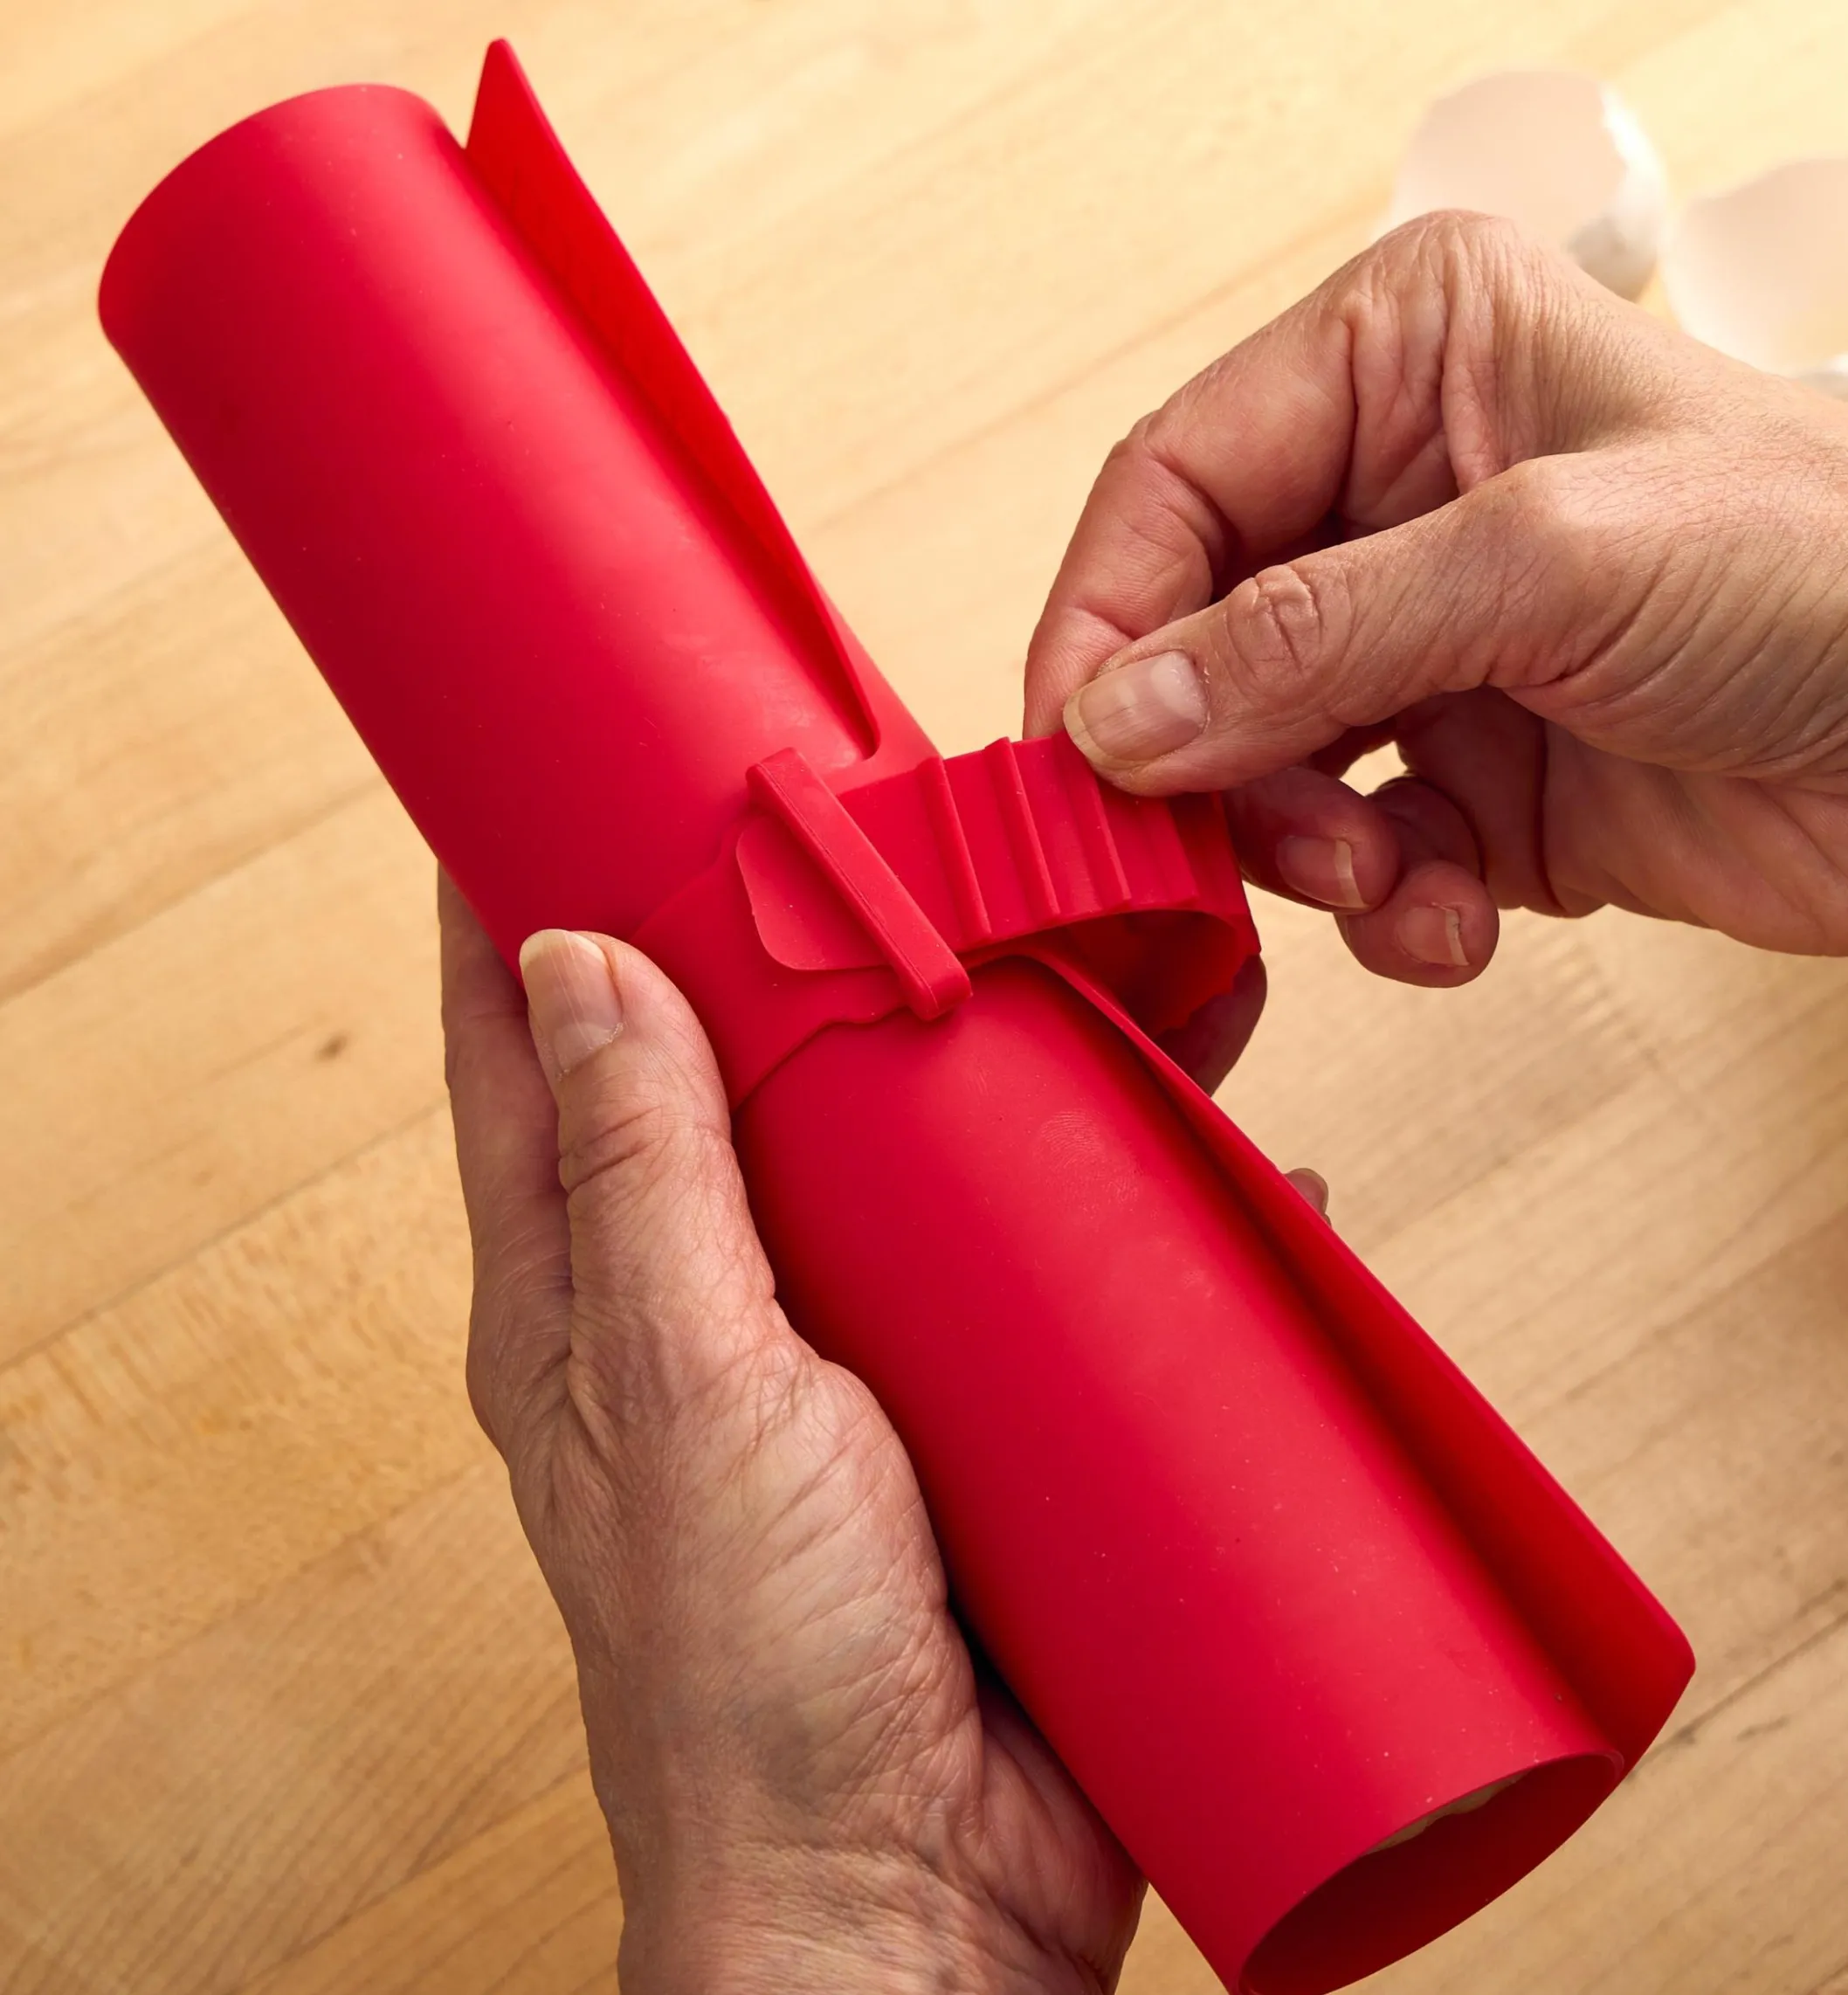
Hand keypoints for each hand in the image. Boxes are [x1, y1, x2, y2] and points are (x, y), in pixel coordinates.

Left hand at [442, 880, 1327, 1989]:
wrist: (917, 1913)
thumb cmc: (752, 1687)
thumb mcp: (684, 1398)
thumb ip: (642, 1182)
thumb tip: (571, 960)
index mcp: (593, 1295)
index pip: (535, 1049)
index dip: (540, 894)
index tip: (590, 758)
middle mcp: (717, 1304)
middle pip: (738, 1071)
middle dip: (796, 944)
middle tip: (878, 817)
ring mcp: (859, 1354)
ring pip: (908, 1151)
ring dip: (980, 1053)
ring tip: (1069, 942)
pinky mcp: (984, 1409)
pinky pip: (1042, 1261)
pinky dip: (1112, 1192)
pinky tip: (1195, 1139)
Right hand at [1026, 212, 1847, 983]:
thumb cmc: (1833, 573)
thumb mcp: (1549, 561)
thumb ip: (1312, 634)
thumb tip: (1118, 717)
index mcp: (1407, 361)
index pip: (1174, 485)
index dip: (1106, 624)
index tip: (1078, 755)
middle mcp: (1399, 496)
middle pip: (1195, 638)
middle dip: (1209, 761)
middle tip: (1214, 848)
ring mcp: (1430, 648)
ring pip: (1257, 765)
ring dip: (1299, 848)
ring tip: (1382, 877)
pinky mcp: (1470, 780)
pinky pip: (1352, 858)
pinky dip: (1388, 910)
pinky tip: (1460, 916)